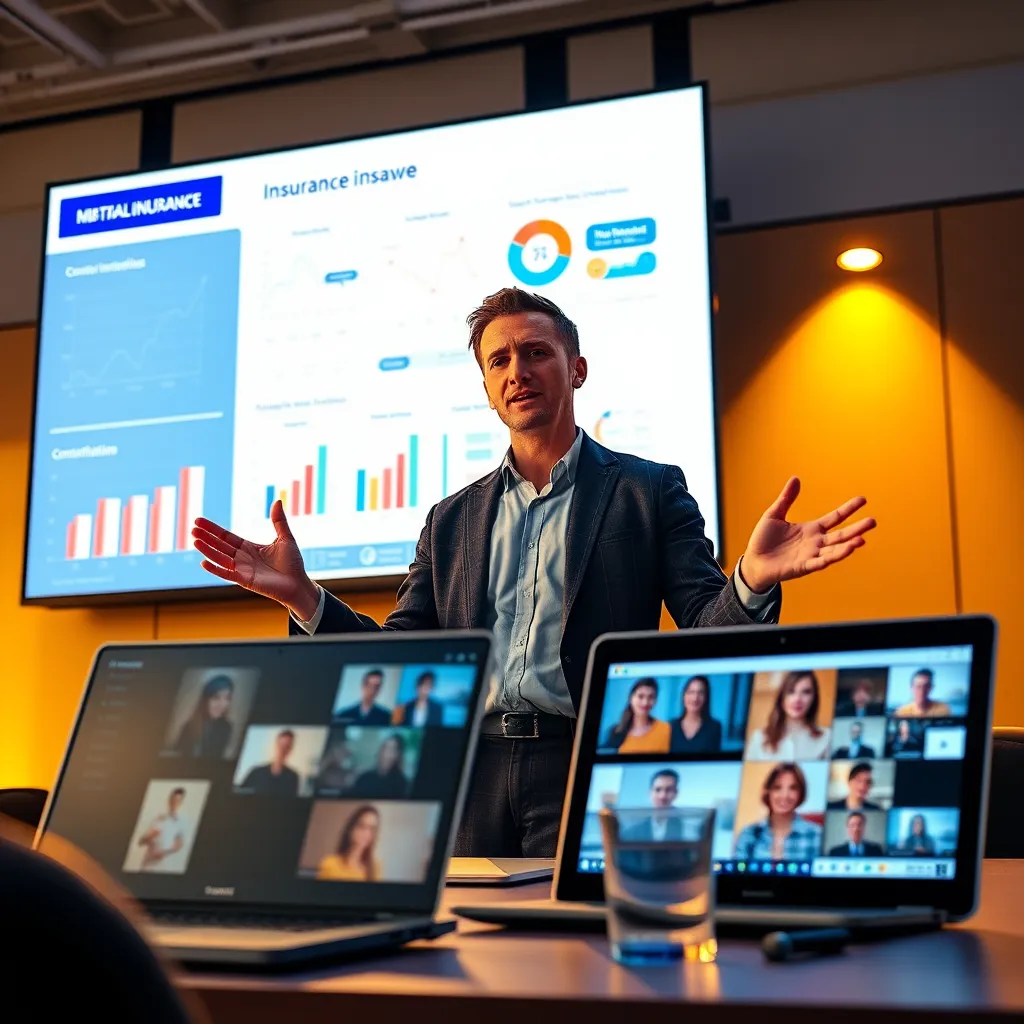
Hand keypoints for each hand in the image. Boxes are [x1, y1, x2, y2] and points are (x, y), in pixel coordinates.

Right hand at [192, 500, 319, 619]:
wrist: (299, 584)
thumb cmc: (293, 563)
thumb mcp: (285, 538)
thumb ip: (278, 521)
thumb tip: (277, 501)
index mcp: (249, 548)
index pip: (226, 536)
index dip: (213, 529)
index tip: (199, 521)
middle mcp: (242, 558)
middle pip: (220, 545)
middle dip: (206, 537)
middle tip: (192, 528)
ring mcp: (242, 570)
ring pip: (220, 558)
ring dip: (207, 550)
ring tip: (195, 540)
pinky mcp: (245, 580)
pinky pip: (227, 574)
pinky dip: (215, 569)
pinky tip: (203, 562)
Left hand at [740, 477, 875, 592]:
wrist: (753, 561)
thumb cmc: (763, 540)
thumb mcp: (774, 514)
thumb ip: (786, 498)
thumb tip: (796, 478)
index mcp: (811, 529)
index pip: (835, 518)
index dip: (848, 509)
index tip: (863, 499)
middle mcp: (815, 543)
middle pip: (840, 535)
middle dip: (856, 529)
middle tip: (873, 521)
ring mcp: (811, 555)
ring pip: (834, 550)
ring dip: (847, 546)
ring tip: (862, 539)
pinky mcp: (802, 567)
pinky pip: (820, 562)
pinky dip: (831, 557)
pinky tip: (843, 552)